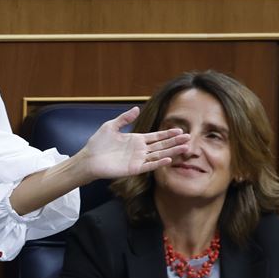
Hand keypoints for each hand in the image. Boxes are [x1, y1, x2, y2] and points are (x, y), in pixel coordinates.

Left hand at [75, 107, 189, 181]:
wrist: (89, 158)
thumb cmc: (98, 143)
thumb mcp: (111, 126)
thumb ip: (125, 118)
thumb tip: (137, 108)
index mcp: (136, 140)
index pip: (156, 136)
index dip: (168, 134)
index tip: (180, 130)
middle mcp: (140, 150)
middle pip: (161, 145)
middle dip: (175, 141)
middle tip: (189, 138)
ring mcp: (138, 160)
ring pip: (159, 155)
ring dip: (172, 151)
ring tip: (185, 147)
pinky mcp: (134, 169)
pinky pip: (149, 165)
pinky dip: (159, 162)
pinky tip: (169, 159)